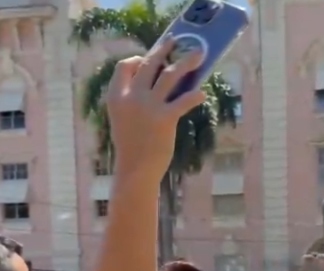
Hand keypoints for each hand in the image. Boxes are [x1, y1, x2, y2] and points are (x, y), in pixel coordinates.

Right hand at [106, 38, 204, 179]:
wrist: (135, 169)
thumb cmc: (132, 146)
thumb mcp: (122, 118)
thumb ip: (131, 100)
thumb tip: (153, 85)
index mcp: (116, 96)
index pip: (123, 66)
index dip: (136, 59)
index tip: (146, 58)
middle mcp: (131, 97)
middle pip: (148, 64)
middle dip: (163, 50)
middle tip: (174, 42)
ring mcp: (148, 106)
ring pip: (169, 74)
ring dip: (186, 62)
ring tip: (199, 54)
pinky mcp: (165, 118)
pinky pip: (183, 101)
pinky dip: (194, 96)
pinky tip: (202, 93)